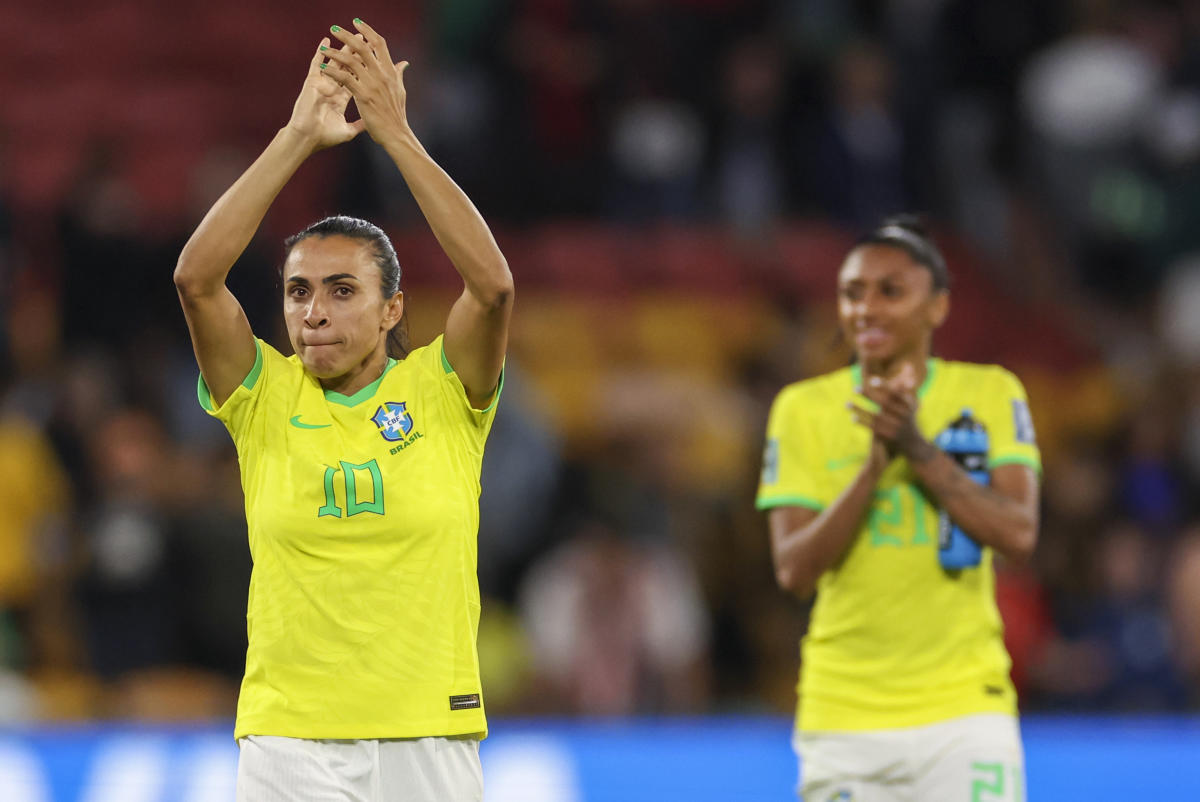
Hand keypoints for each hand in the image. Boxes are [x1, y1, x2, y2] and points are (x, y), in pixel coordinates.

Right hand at [285, 38, 364, 150]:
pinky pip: (316, 64)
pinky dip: (320, 52)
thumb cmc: (325, 137)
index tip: (375, 59)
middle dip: (357, 54)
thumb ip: (359, 124)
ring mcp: (322, 84)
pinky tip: (326, 41)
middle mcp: (333, 88)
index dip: (365, 69)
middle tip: (367, 40)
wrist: (307, 139)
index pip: (356, 80)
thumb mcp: (348, 131)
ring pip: (335, 62)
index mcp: (341, 99)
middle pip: (348, 67)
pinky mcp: (312, 83)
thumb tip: (371, 124)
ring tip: (352, 36)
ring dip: (344, 49)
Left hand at [322, 19, 410, 146]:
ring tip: (323, 48)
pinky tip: (323, 68)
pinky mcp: (364, 95)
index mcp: (390, 72)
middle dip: (347, 36)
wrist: (397, 134)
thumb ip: (398, 75)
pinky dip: (333, 72)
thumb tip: (403, 63)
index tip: (357, 23)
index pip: (380, 44)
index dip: (368, 31)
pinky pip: (345, 78)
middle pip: (364, 47)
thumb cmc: (397, 115)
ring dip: (335, 53)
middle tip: (335, 28)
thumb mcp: (400, 91)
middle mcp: (382, 75)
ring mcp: (373, 84)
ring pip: (351, 61)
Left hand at [848, 362, 931, 460]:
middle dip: (869, 395)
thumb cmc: (909, 419)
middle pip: (883, 404)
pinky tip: (852, 417)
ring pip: (875, 416)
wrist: (914, 444)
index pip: (896, 394)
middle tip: (855, 388)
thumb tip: (907, 365)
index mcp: (909, 406)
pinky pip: (873, 428)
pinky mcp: (889, 437)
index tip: (872, 380)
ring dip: (860, 409)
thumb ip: (906, 387)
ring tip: (847, 403)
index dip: (884, 386)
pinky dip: (862, 422)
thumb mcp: (912, 403)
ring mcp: (896, 427)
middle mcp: (904, 416)